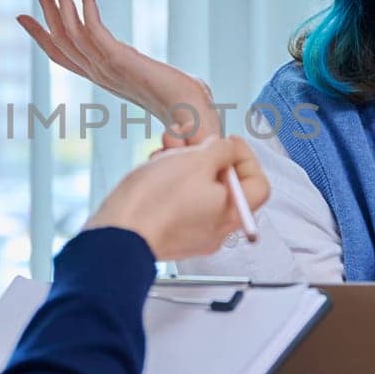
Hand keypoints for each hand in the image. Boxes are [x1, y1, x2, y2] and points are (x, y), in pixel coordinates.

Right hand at [17, 0, 216, 140]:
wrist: (198, 119)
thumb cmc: (188, 108)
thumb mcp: (158, 87)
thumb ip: (148, 81)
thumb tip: (160, 81)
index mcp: (103, 80)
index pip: (62, 56)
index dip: (40, 37)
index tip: (23, 16)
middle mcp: (99, 74)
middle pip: (60, 39)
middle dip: (47, 9)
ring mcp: (107, 68)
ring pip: (70, 30)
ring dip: (61, 0)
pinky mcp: (119, 59)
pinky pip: (93, 27)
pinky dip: (86, 3)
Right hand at [85, 136, 269, 260]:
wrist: (118, 234)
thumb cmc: (156, 202)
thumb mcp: (197, 160)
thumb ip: (221, 151)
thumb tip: (225, 150)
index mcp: (232, 213)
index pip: (257, 184)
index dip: (245, 157)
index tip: (228, 143)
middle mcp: (216, 228)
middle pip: (224, 184)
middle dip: (206, 155)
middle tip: (190, 138)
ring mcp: (192, 233)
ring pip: (197, 190)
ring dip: (184, 163)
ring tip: (166, 148)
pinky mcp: (168, 233)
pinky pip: (178, 202)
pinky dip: (170, 181)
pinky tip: (155, 167)